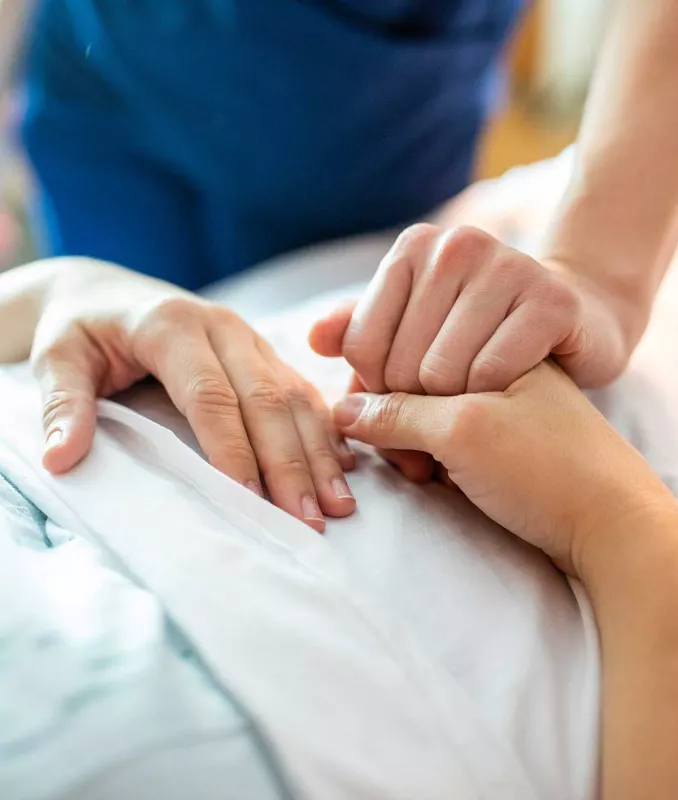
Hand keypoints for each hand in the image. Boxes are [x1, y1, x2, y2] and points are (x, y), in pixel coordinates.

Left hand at [27, 259, 354, 530]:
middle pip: (267, 400)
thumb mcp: (57, 357)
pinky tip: (341, 467)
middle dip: (290, 464)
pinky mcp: (264, 353)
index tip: (249, 500)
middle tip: (309, 520)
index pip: (211, 396)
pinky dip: (325, 430)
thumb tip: (61, 459)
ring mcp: (250, 339)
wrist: (105, 291)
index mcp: (173, 325)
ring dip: (319, 453)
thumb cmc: (80, 329)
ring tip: (337, 504)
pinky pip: (304, 390)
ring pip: (296, 396)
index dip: (233, 449)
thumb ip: (64, 403)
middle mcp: (223, 327)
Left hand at [310, 223, 632, 395]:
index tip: (405, 402)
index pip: (361, 346)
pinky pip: (491, 376)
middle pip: (398, 364)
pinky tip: (508, 394)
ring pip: (441, 374)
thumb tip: (313, 339)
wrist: (576, 324)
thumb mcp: (417, 332)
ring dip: (454, 411)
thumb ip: (364, 333)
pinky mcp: (551, 300)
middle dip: (415, 409)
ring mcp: (509, 266)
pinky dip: (494, 401)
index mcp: (415, 246)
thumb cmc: (483, 338)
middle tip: (440, 420)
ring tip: (472, 407)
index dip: (378, 391)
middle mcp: (458, 244)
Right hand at [331, 360, 672, 576]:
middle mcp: (483, 347)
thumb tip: (340, 412)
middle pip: (396, 372)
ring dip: (405, 442)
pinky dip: (423, 452)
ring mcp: (482, 385)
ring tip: (429, 475)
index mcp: (488, 325)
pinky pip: (429, 428)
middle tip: (416, 465)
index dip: (381, 390)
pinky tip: (435, 476)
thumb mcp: (466, 431)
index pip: (394, 341)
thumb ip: (397, 412)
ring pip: (408, 404)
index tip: (397, 435)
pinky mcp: (485, 424)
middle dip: (392, 421)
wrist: (616, 523)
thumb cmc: (550, 467)